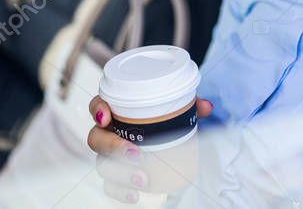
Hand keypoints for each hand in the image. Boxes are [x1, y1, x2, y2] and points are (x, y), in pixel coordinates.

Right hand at [87, 95, 212, 202]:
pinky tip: (135, 196)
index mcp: (116, 113)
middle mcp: (107, 134)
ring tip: (142, 179)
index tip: (107, 117)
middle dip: (113, 147)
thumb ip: (189, 106)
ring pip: (102, 165)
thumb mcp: (175, 110)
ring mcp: (109, 157)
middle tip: (137, 154)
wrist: (162, 142)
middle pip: (96, 139)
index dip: (97, 109)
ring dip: (120, 174)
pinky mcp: (116, 176)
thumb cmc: (161, 121)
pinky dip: (121, 193)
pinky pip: (111, 186)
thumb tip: (207, 107)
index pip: (97, 106)